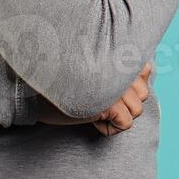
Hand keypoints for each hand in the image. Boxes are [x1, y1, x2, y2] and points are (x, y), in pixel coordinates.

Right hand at [29, 62, 155, 135]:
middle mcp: (120, 65)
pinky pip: (124, 124)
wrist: (32, 91)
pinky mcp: (108, 103)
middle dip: (124, 102)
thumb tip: (145, 73)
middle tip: (98, 99)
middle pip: (143, 94)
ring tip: (95, 107)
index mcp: (118, 50)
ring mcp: (116, 85)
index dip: (128, 86)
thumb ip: (120, 65)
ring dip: (117, 115)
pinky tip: (92, 119)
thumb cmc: (61, 78)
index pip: (146, 70)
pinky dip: (109, 127)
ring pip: (136, 111)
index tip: (105, 87)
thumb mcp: (94, 66)